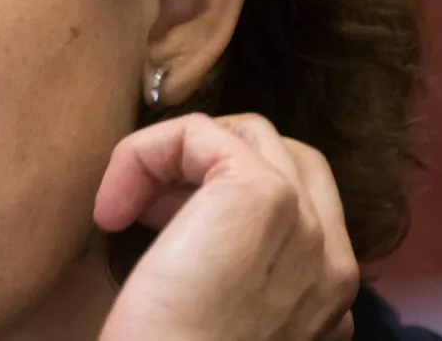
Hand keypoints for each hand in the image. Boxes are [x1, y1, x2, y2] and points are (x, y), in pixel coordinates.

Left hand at [94, 113, 358, 340]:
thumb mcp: (214, 309)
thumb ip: (228, 264)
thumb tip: (183, 211)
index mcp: (325, 287)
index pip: (298, 196)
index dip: (221, 194)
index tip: (164, 229)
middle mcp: (330, 256)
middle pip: (280, 154)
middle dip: (209, 165)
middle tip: (147, 211)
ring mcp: (305, 223)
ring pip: (243, 134)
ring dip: (175, 157)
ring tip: (126, 208)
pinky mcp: (260, 195)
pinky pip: (197, 132)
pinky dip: (143, 154)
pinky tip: (111, 210)